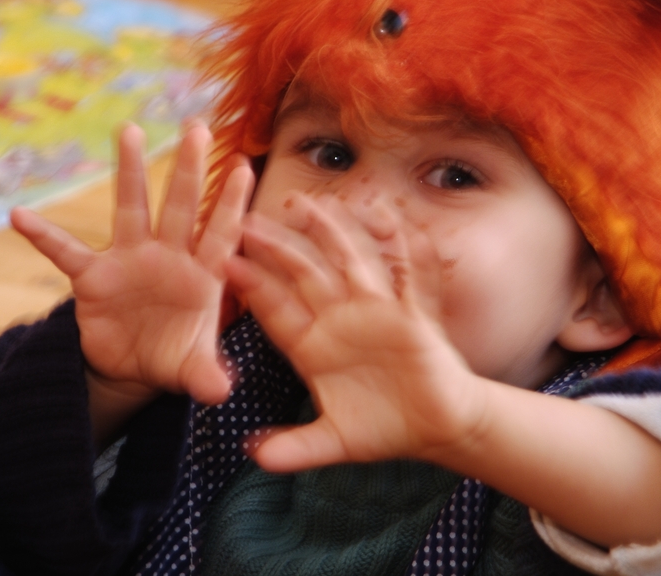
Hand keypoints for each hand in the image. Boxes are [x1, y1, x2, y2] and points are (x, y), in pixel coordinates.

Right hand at [12, 123, 253, 407]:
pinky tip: (20, 216)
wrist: (133, 368)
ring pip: (131, 209)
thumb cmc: (175, 358)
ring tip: (130, 131)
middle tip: (198, 128)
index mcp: (202, 276)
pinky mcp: (94, 279)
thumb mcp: (193, 371)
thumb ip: (207, 376)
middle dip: (190, 170)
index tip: (245, 169)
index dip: (232, 205)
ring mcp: (130, 261)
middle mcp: (168, 258)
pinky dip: (44, 236)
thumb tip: (220, 393)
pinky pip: (66, 253)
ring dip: (130, 172)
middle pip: (181, 207)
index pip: (221, 234)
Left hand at [226, 194, 486, 472]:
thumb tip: (255, 456)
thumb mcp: (334, 442)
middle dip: (278, 248)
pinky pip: (409, 275)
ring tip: (310, 204)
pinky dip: (402, 248)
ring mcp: (377, 313)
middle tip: (250, 220)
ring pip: (350, 262)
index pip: (276, 310)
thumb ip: (295, 448)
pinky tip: (389, 216)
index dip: (253, 287)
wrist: (436, 428)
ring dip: (332, 232)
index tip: (224, 264)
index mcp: (314, 347)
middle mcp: (340, 321)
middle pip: (304, 276)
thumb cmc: (383, 429)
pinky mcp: (413, 315)